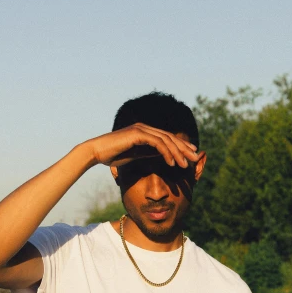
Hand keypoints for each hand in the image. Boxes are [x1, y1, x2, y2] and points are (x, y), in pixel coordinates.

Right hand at [86, 123, 201, 167]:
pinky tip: (172, 163)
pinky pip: (157, 143)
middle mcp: (144, 128)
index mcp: (144, 132)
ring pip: (166, 140)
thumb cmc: (113, 155)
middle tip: (196, 157)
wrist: (96, 152)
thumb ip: (148, 153)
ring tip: (185, 164)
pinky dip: (166, 152)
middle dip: (184, 148)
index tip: (191, 154)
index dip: (181, 145)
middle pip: (170, 137)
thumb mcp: (135, 155)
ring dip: (177, 153)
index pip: (167, 137)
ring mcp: (141, 129)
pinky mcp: (138, 134)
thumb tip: (163, 157)